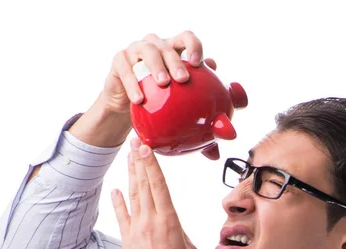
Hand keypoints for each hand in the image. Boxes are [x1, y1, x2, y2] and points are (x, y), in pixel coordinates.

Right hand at [102, 31, 216, 115]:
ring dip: (156, 67)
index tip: (198, 63)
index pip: (185, 38)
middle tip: (183, 79)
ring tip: (163, 83)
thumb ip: (201, 98)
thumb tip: (226, 112)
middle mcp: (155, 46)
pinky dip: (133, 84)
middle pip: (167, 46)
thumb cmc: (158, 100)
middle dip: (176, 61)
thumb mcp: (179, 100)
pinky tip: (139, 100)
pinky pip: (126, 69)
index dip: (193, 45)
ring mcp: (135, 51)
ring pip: (147, 52)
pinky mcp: (119, 61)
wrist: (127, 106)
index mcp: (172, 50)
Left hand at [111, 137, 196, 248]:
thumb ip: (179, 231)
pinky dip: (119, 202)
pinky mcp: (128, 241)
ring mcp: (136, 230)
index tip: (146, 148)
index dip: (152, 165)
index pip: (159, 186)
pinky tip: (116, 190)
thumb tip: (171, 224)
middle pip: (144, 185)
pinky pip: (122, 216)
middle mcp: (151, 222)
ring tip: (128, 158)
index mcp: (170, 221)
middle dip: (139, 162)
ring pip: (133, 196)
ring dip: (131, 176)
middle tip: (135, 143)